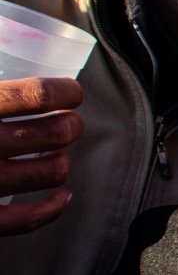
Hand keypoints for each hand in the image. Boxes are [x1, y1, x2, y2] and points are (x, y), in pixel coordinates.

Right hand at [0, 77, 83, 233]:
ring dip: (60, 162)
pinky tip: (61, 196)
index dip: (66, 92)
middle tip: (64, 126)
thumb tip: (9, 56)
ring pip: (52, 172)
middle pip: (55, 132)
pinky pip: (28, 219)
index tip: (70, 93)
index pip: (38, 94)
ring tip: (52, 156)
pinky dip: (53, 207)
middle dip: (69, 126)